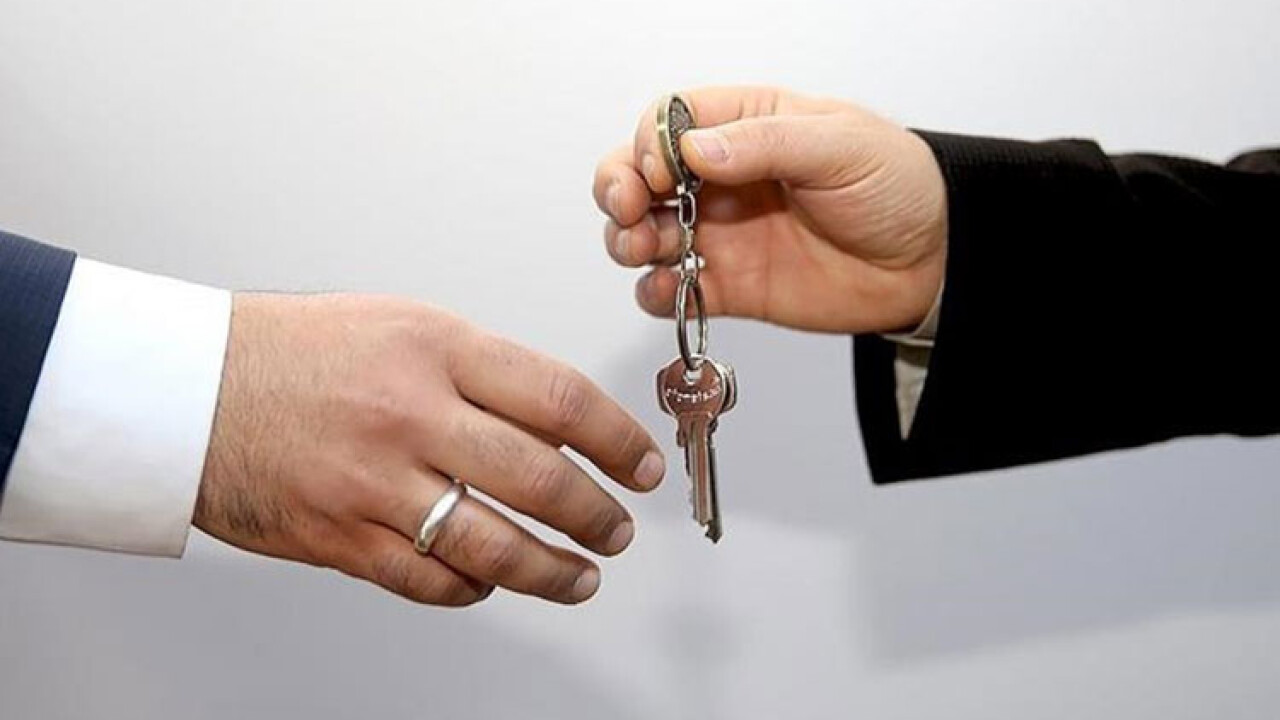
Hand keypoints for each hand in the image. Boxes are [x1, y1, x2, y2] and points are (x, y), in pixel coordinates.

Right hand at [194, 294, 664, 605]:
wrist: (188, 387)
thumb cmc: (295, 351)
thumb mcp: (401, 325)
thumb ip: (478, 370)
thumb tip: (554, 421)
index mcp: (435, 349)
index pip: (559, 399)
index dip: (618, 439)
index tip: (640, 463)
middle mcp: (411, 414)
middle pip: (540, 478)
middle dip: (596, 514)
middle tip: (617, 528)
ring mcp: (375, 481)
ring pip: (494, 544)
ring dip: (552, 570)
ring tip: (581, 577)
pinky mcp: (340, 536)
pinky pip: (429, 578)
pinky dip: (473, 588)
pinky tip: (492, 582)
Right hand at [593, 86, 947, 333]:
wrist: (932, 261)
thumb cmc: (896, 186)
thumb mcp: (839, 145)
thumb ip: (765, 143)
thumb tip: (694, 149)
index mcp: (745, 127)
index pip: (668, 122)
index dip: (649, 143)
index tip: (662, 169)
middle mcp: (721, 179)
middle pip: (638, 175)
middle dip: (618, 189)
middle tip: (630, 209)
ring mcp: (720, 233)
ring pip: (643, 233)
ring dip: (627, 240)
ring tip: (646, 249)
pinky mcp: (728, 286)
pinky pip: (671, 290)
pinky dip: (656, 292)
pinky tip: (671, 289)